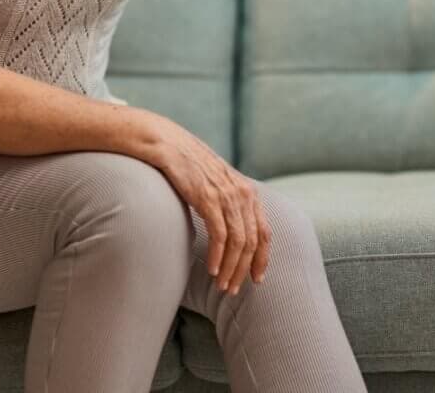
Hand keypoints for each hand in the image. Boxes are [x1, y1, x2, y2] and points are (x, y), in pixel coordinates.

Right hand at [147, 113, 270, 293]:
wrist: (169, 144)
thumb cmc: (190, 164)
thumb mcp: (217, 182)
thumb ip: (228, 201)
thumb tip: (231, 226)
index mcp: (248, 191)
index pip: (265, 232)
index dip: (262, 258)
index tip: (256, 279)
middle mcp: (243, 193)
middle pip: (252, 242)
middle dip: (244, 270)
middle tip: (232, 290)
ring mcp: (227, 196)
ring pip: (238, 243)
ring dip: (231, 269)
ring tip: (222, 285)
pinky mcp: (208, 198)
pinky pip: (220, 235)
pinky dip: (218, 256)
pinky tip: (212, 269)